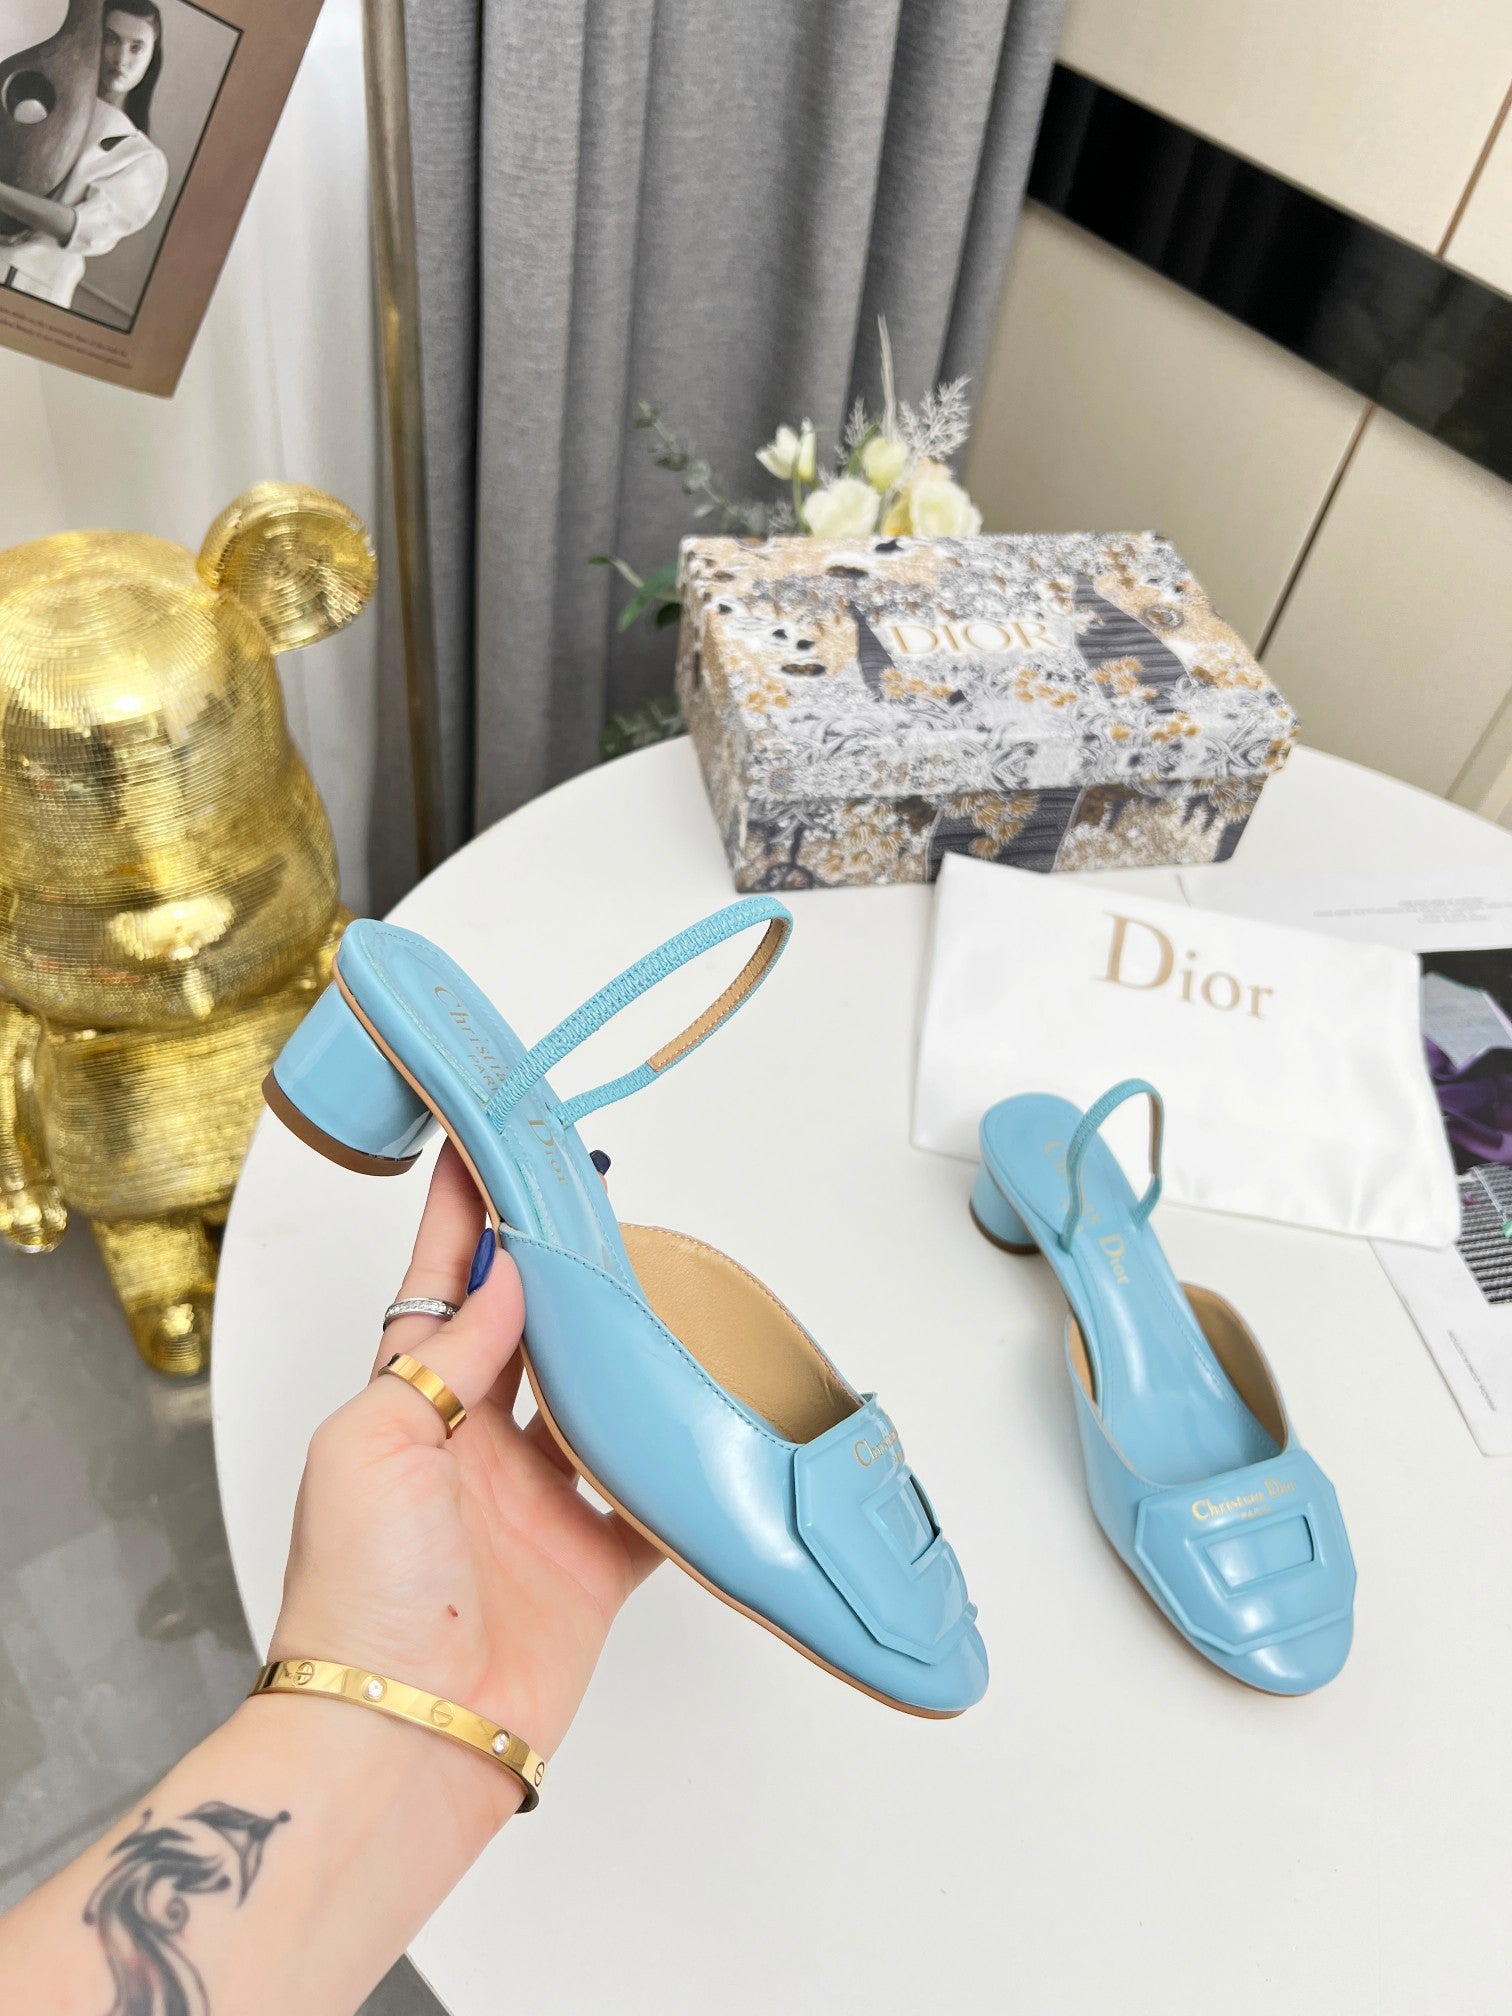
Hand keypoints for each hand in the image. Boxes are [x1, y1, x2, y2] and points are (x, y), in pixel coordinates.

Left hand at [267, 1142, 659, 1825]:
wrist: (404, 1735)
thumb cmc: (359, 1593)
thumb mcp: (376, 1444)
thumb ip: (447, 1359)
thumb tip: (502, 1281)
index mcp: (408, 1407)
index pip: (443, 1286)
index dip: (467, 1214)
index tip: (489, 1142)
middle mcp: (474, 1448)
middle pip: (528, 1334)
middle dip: (559, 1269)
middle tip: (601, 1205)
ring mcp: (535, 1506)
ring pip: (595, 1405)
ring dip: (626, 1354)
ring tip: (666, 1291)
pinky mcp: (590, 1566)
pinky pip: (649, 1501)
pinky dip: (681, 1467)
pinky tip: (708, 1423)